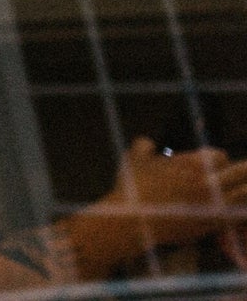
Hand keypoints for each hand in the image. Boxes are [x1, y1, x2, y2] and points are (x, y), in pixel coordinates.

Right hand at [71, 139, 241, 274]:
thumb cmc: (132, 188)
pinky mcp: (213, 224)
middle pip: (240, 173)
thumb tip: (147, 142)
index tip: (216, 164)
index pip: (220, 156)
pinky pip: (238, 216)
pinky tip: (240, 211)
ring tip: (243, 189)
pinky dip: (240, 212)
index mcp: (192, 165)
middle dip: (241, 171)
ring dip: (243, 191)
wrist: (133, 221)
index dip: (218, 159)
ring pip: (243, 194)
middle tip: (244, 170)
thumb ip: (143, 147)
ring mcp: (212, 205)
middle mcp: (207, 183)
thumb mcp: (133, 160)